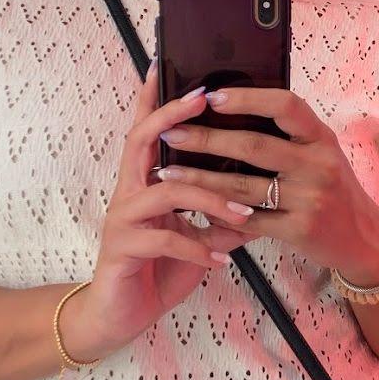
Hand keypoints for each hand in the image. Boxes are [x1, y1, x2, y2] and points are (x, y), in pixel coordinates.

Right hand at [63, 70, 256, 361]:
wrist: (120, 316)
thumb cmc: (159, 269)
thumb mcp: (198, 239)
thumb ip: (219, 215)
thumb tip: (258, 195)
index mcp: (144, 182)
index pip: (146, 130)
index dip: (153, 97)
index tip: (166, 63)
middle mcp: (128, 192)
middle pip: (142, 140)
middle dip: (173, 115)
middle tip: (204, 99)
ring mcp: (122, 219)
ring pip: (165, 190)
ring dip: (210, 197)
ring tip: (244, 214)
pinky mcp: (123, 249)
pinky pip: (166, 239)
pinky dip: (199, 249)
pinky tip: (222, 262)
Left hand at [150, 87, 378, 285]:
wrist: (363, 239)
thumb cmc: (332, 189)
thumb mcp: (320, 154)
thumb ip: (288, 134)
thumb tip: (230, 108)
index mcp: (321, 137)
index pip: (285, 105)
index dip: (247, 98)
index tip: (211, 96)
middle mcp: (319, 164)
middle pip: (254, 146)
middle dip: (207, 138)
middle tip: (171, 133)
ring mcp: (310, 199)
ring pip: (243, 186)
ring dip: (200, 178)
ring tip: (168, 170)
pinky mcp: (299, 229)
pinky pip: (248, 220)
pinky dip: (218, 213)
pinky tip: (194, 207)